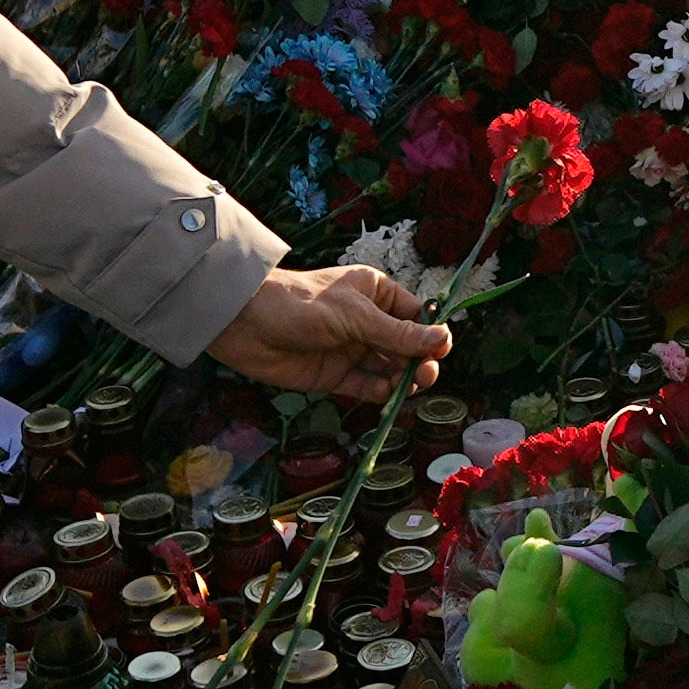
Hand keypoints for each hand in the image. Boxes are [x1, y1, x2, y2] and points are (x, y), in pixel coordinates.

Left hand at [212, 261, 452, 405]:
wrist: (245, 324)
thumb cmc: (300, 304)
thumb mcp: (355, 315)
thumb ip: (398, 333)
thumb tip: (443, 339)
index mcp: (376, 294)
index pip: (416, 316)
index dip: (431, 334)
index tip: (440, 351)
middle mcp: (368, 322)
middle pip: (407, 347)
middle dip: (419, 361)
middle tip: (423, 376)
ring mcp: (352, 349)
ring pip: (390, 369)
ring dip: (402, 380)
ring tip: (407, 387)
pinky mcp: (335, 375)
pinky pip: (366, 386)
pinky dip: (380, 393)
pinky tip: (386, 394)